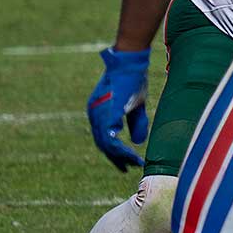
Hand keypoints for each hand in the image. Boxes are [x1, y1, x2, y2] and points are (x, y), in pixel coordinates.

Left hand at [86, 47, 150, 171]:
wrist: (130, 64)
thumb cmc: (134, 81)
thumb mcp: (136, 105)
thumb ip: (136, 123)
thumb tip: (137, 142)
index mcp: (99, 112)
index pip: (105, 137)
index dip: (116, 151)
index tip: (128, 162)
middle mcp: (95, 114)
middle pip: (103, 143)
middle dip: (117, 158)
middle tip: (128, 168)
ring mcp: (99, 114)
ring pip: (106, 143)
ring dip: (120, 156)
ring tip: (133, 163)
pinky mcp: (106, 114)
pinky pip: (111, 137)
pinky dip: (120, 148)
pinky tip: (130, 154)